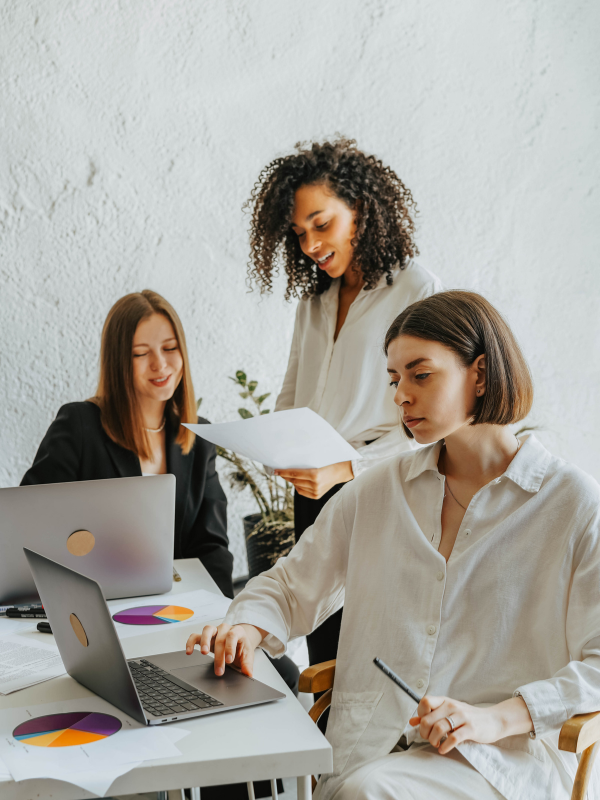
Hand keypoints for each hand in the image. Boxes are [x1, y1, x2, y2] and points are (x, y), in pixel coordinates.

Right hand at [185, 622, 265, 676]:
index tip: (229, 660)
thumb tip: (248, 674)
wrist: (238, 641)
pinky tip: (189, 652)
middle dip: (219, 655)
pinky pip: (195, 636)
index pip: (232, 636)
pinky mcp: (205, 636)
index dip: (230, 647)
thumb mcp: (247, 655)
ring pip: (207, 630)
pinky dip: (191, 642)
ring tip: (204, 653)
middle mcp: (225, 629)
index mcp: (237, 631)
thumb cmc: (241, 648)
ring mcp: (214, 631)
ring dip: (204, 641)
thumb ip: (247, 664)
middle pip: (220, 638)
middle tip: (219, 670)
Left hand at [274, 460, 353, 498]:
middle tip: (279, 472)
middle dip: (286, 476)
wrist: (340, 472)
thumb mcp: (316, 462)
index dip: (283, 472)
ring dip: (291, 481)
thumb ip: (304, 465)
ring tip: (288, 476)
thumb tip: (288, 467)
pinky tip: (297, 482)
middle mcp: (315, 484)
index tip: (275, 470)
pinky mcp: (316, 496)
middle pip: (294, 480)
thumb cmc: (328, 463)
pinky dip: (298, 486)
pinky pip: (301, 492)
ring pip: (297, 486)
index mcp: (315, 474)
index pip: (294, 473)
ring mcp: (316, 491)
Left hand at [409, 695, 532, 754]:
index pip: (424, 702)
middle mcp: (452, 706)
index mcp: (445, 701)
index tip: (424, 724)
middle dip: (424, 732)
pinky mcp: (471, 729)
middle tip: (429, 738)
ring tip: (436, 744)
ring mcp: (462, 717)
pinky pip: (453, 738)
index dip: (420, 714)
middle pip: (428, 719)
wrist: (492, 720)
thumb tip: (412, 721)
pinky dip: (445, 746)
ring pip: (439, 728)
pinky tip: (443, 749)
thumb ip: (430, 716)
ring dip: (433, 740)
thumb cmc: (467, 717)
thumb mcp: (448, 712)